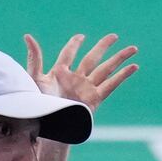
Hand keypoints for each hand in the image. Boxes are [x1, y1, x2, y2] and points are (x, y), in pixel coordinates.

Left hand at [23, 33, 138, 112]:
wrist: (50, 124)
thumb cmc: (39, 105)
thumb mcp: (35, 78)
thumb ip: (34, 58)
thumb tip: (28, 36)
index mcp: (60, 74)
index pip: (68, 54)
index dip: (74, 45)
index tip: (81, 37)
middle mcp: (75, 79)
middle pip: (92, 58)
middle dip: (103, 47)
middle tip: (114, 36)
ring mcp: (86, 88)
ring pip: (106, 68)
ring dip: (119, 58)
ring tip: (133, 48)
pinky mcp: (95, 99)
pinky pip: (111, 84)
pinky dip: (123, 75)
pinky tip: (134, 67)